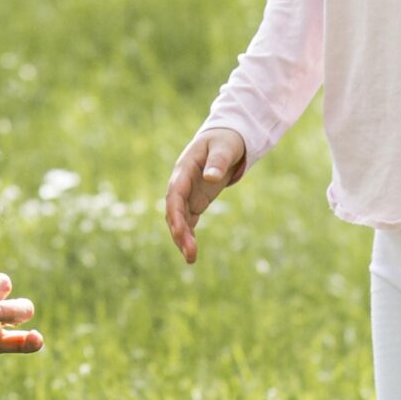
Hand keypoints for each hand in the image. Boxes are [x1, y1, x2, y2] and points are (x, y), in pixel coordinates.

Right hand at [164, 127, 247, 263]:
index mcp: (184, 169)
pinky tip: (191, 253)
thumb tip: (211, 177)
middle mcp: (181, 184)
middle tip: (190, 253)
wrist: (225, 140)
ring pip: (179, 219)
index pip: (175, 194)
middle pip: (174, 211)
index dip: (175, 213)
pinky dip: (188, 236)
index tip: (180, 231)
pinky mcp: (195, 201)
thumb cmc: (224, 141)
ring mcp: (187, 194)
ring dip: (183, 238)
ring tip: (191, 259)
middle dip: (179, 232)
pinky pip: (188, 221)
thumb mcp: (224, 148)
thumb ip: (218, 162)